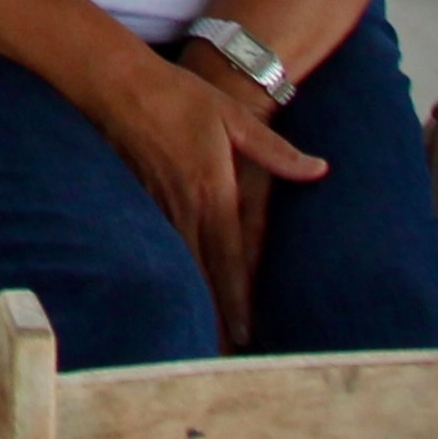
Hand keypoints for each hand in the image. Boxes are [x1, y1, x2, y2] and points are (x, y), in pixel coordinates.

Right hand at [89, 42, 325, 345]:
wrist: (119, 82)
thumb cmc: (181, 97)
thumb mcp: (237, 119)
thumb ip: (278, 152)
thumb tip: (319, 169)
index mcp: (213, 194)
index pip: (229, 260)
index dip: (237, 301)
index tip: (245, 335)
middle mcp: (184, 208)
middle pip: (202, 275)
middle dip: (213, 317)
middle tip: (225, 356)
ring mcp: (158, 206)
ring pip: (180, 265)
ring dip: (192, 300)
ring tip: (203, 335)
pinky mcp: (141, 198)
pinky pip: (162, 245)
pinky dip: (173, 273)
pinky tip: (177, 288)